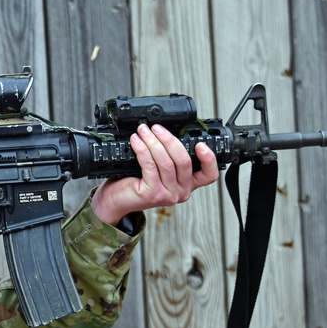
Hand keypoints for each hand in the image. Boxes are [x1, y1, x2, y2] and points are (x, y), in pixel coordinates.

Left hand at [90, 123, 219, 225]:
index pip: (209, 175)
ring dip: (153, 142)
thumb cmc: (136, 181)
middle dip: (169, 139)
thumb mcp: (159, 169)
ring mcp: (168, 195)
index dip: (209, 159)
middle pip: (184, 161)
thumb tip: (166, 131)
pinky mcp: (153, 194)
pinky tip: (136, 141)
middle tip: (156, 128)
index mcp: (188, 184)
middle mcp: (181, 192)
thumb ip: (169, 156)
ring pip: (166, 162)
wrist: (117, 199)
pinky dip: (142, 149)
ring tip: (143, 131)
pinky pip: (150, 166)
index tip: (200, 143)